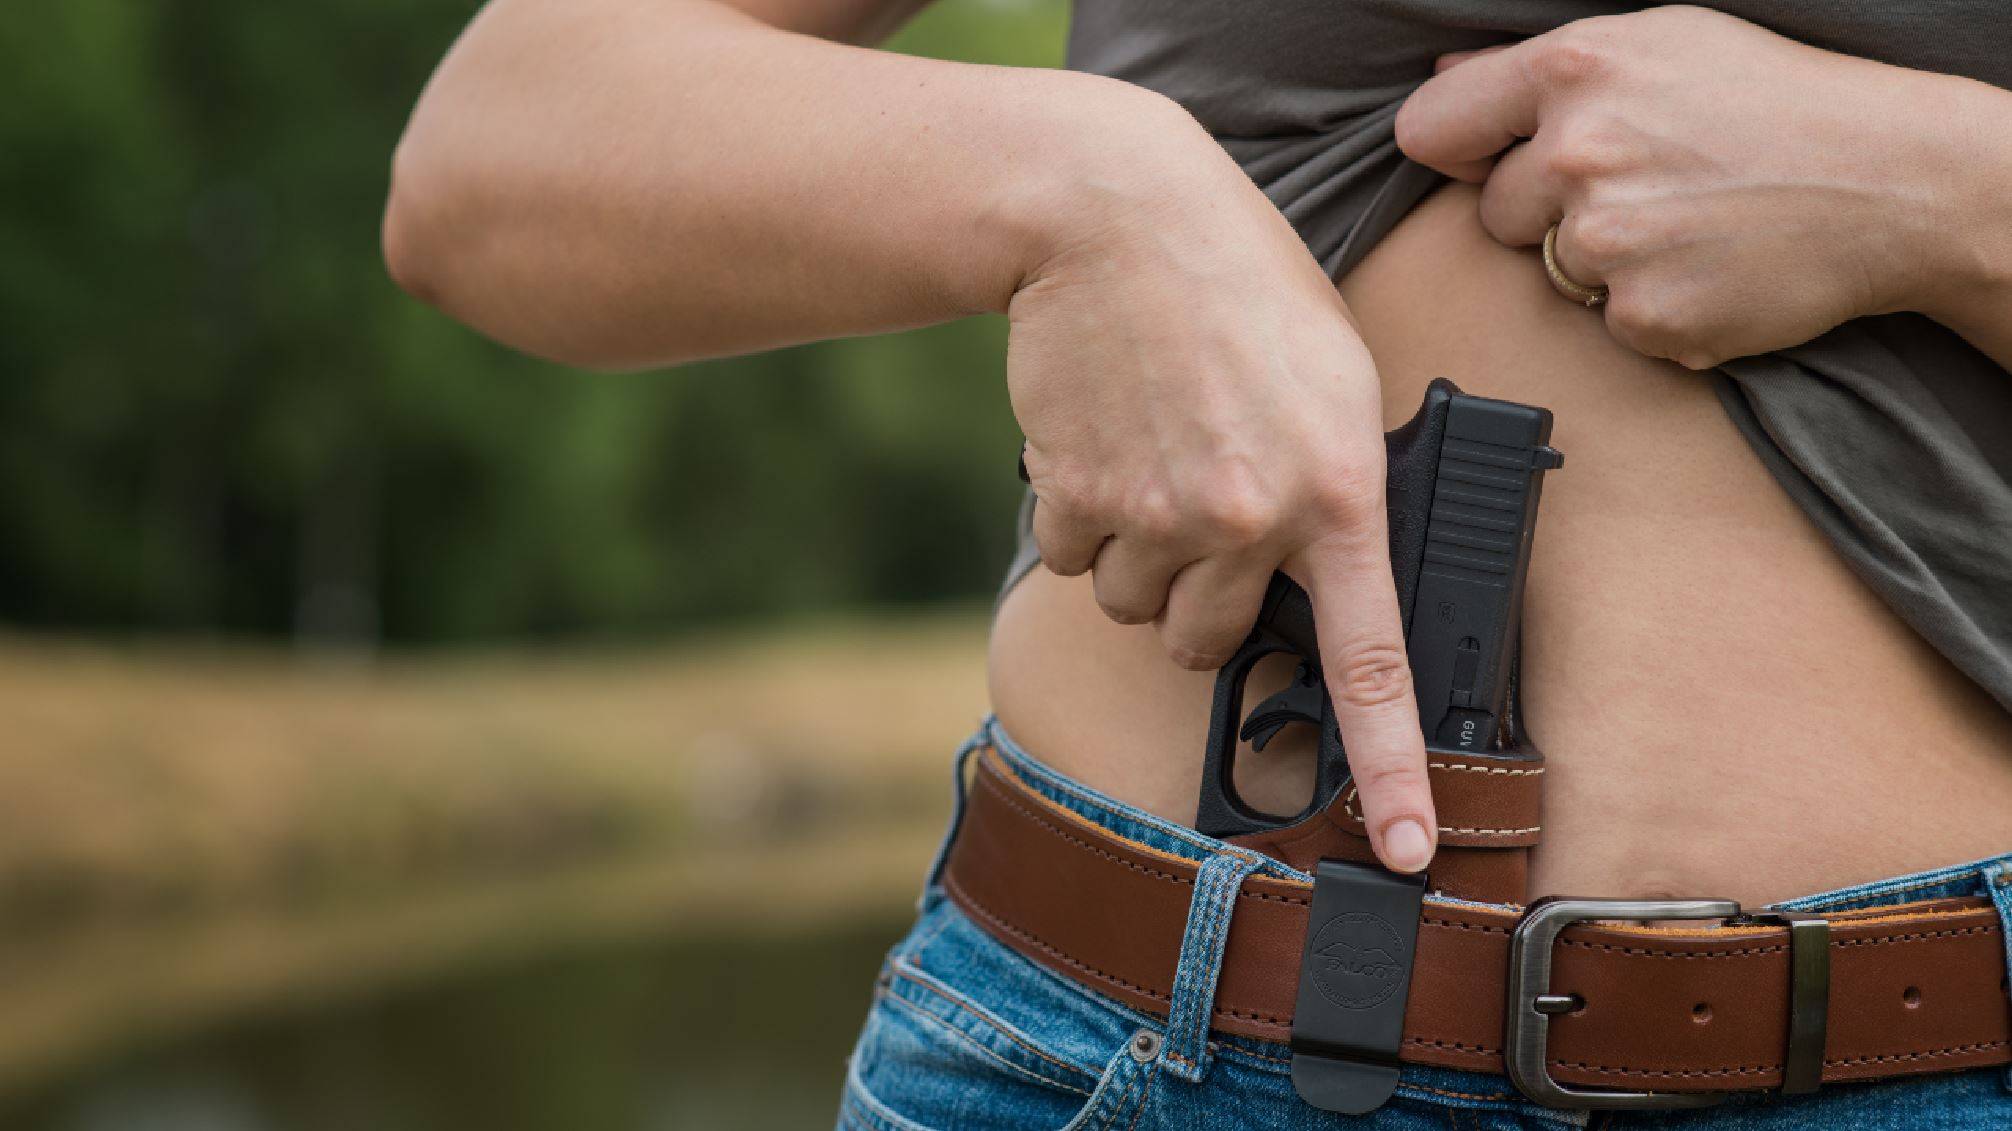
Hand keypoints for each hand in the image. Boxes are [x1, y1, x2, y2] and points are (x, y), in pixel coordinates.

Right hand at [1007, 109, 1436, 871]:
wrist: (1119, 218)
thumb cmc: (1242, 289)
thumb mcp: (1334, 379)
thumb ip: (1335, 491)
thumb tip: (1310, 584)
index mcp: (1338, 493)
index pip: (1369, 664)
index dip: (1392, 770)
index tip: (1403, 849)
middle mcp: (1250, 521)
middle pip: (1213, 643)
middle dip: (1206, 597)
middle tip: (1208, 510)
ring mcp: (1159, 516)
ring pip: (1140, 609)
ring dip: (1144, 558)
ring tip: (1157, 455)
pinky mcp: (1079, 498)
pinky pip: (1079, 562)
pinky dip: (1086, 520)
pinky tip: (1107, 440)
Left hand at [1395, 5, 1980, 369]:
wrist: (1889, 181)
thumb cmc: (1771, 102)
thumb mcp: (1661, 45)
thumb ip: (1536, 71)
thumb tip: (1442, 86)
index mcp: (1574, 69)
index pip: (1431, 131)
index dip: (1460, 152)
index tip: (1493, 160)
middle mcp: (1579, 151)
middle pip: (1495, 215)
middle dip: (1550, 211)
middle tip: (1647, 186)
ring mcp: (1608, 239)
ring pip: (1552, 270)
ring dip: (1602, 261)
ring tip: (1686, 221)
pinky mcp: (1642, 314)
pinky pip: (1608, 322)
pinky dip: (1651, 305)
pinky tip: (1708, 266)